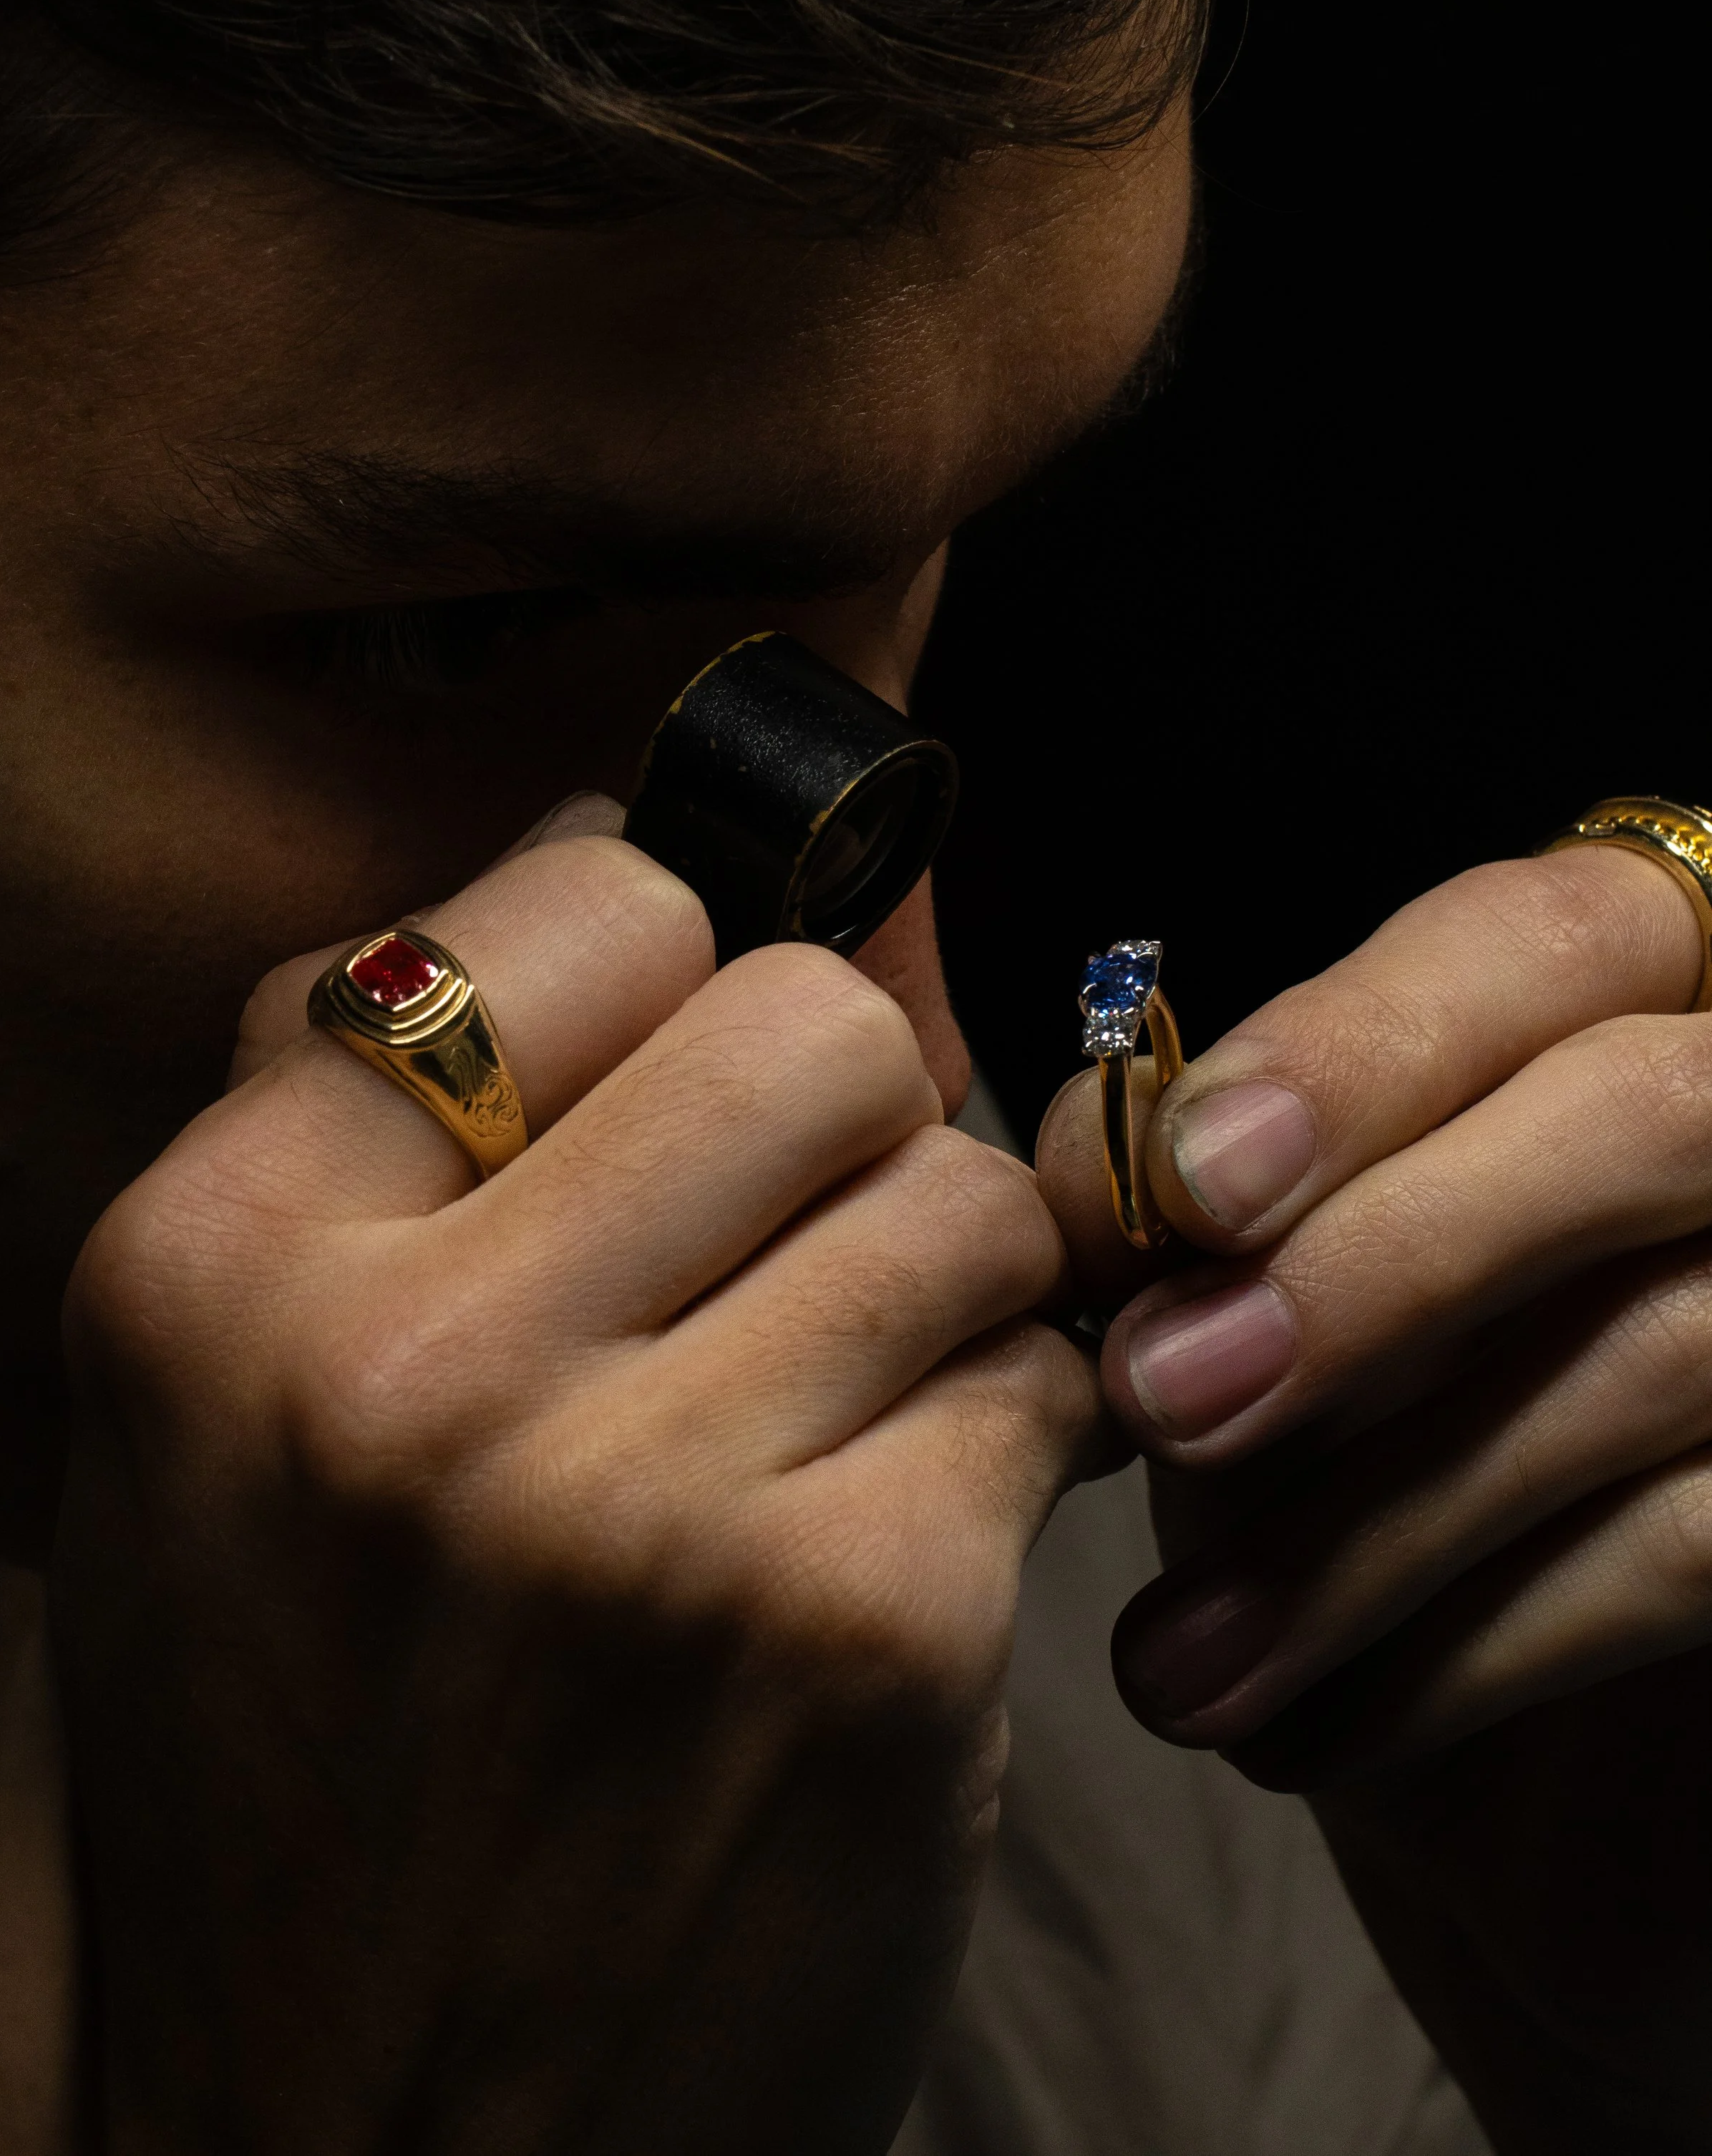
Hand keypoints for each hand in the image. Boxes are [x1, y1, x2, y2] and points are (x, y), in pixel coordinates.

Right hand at [55, 825, 1102, 2155]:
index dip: (663, 984)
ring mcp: (646, 1508)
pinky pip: (1044, 1384)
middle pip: (806, 1020)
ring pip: (961, 1188)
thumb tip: (611, 842)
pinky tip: (892, 1560)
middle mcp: (407, 1368)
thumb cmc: (320, 1765)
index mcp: (216, 1267)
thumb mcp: (214, 1424)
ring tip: (833, 1421)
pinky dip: (1000, 1450)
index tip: (677, 1083)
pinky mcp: (864, 1641)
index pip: (568, 909)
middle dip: (838, 1122)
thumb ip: (364, 1118)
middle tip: (788, 1255)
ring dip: (936, 1292)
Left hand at [1039, 846, 1711, 2147]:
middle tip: (1166, 1399)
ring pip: (1656, 1349)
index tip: (1185, 1184)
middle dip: (1385, 1257)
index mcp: (1631, 1016)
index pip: (1538, 941)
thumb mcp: (1265, 1333)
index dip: (1360, 1046)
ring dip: (1378, 1518)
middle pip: (1643, 1111)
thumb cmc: (1374, 1497)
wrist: (1536, 1805)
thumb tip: (1095, 1172)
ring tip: (1177, 1658)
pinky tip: (1310, 1731)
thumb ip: (1207, 1218)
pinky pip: (1695, 1546)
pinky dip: (1473, 1646)